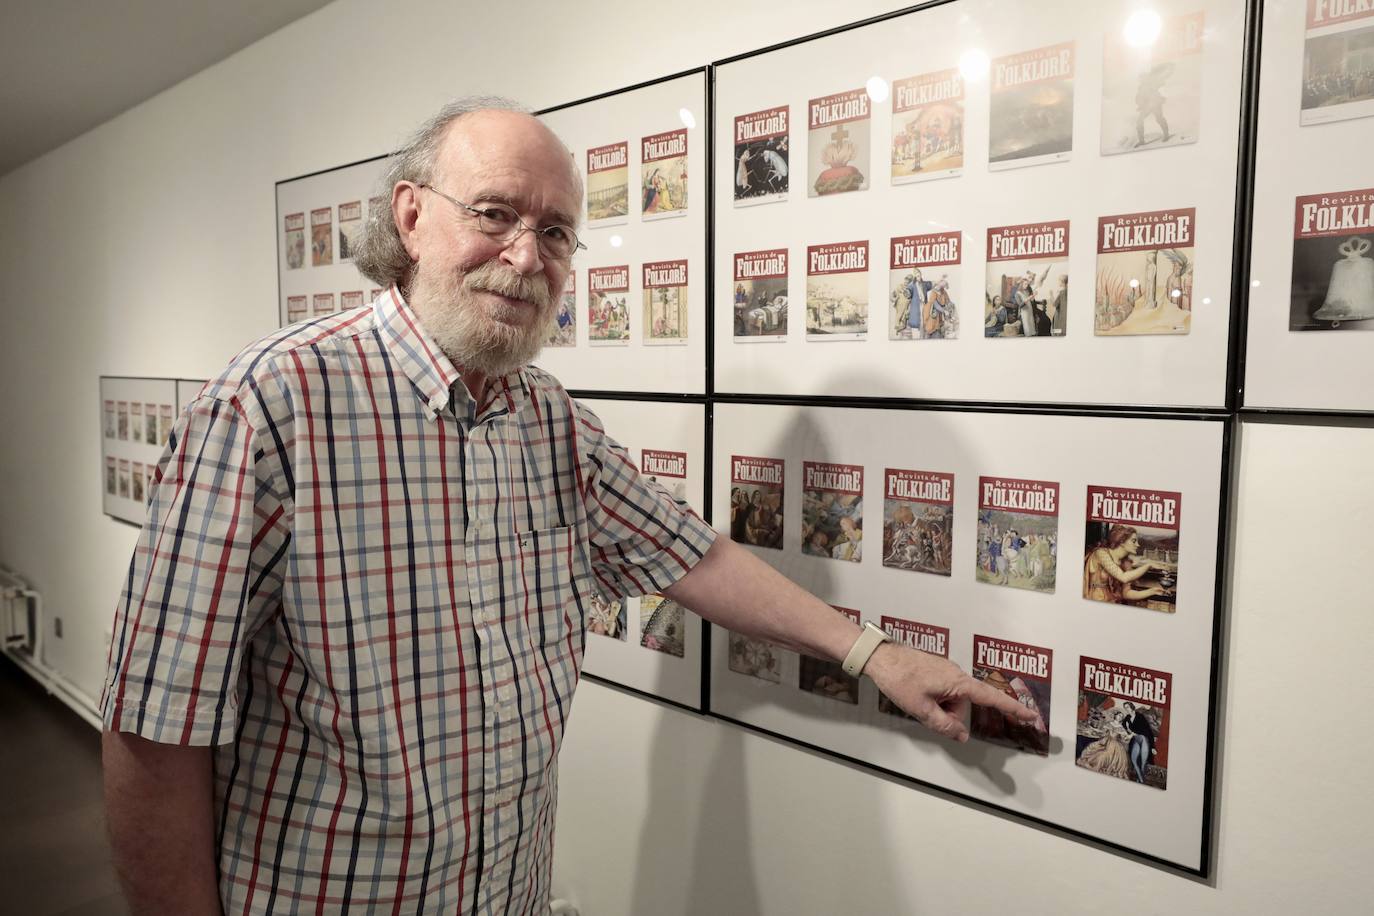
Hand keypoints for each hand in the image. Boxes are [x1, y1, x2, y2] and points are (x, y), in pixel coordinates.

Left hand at [865, 643, 1039, 741]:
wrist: (880, 657)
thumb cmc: (900, 678)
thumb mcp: (921, 709)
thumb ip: (944, 725)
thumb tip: (961, 735)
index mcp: (958, 682)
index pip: (992, 698)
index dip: (1013, 709)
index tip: (1031, 716)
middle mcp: (956, 674)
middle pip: (963, 706)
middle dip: (948, 716)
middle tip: (924, 710)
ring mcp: (946, 672)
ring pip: (951, 701)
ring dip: (938, 708)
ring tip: (916, 699)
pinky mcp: (937, 671)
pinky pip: (942, 693)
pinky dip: (933, 700)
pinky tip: (916, 695)